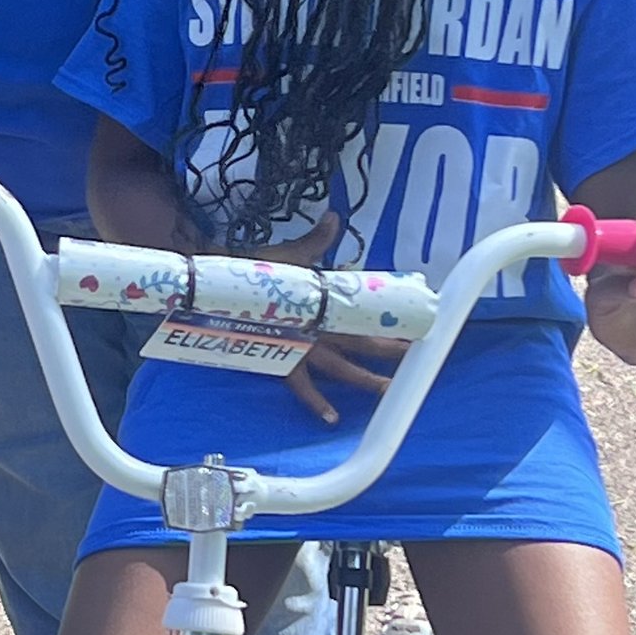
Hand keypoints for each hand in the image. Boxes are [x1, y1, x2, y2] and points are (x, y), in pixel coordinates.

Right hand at [254, 211, 407, 423]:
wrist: (218, 287)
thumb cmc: (255, 268)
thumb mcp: (290, 253)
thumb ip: (316, 239)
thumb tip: (333, 215)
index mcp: (323, 299)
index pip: (365, 309)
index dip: (390, 316)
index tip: (417, 321)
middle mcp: (318, 326)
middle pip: (362, 340)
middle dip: (391, 348)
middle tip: (417, 353)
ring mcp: (302, 345)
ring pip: (341, 368)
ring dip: (366, 380)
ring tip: (388, 390)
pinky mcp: (283, 358)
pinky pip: (302, 387)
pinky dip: (317, 403)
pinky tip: (333, 419)